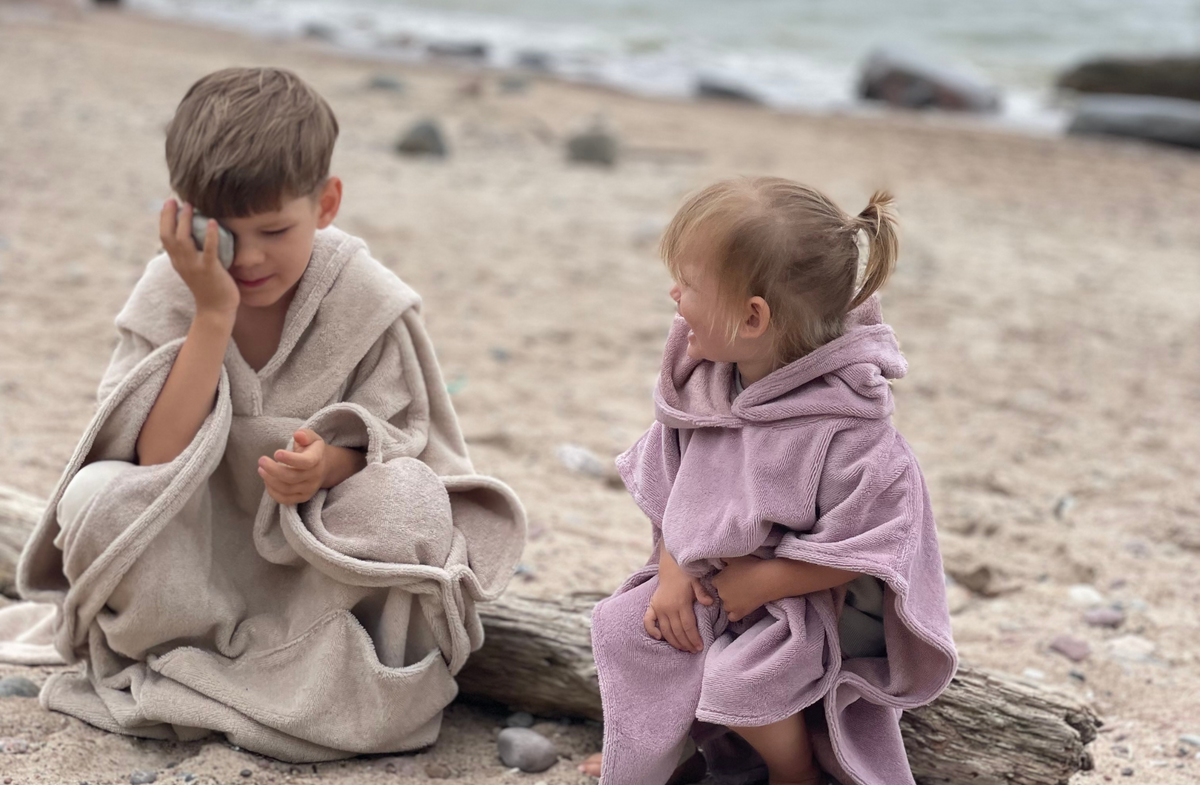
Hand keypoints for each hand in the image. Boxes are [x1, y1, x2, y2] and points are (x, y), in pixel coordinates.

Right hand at [160, 199, 238, 315]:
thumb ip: (192, 253)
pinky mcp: (210, 270)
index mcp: (177, 261)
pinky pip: (209, 250)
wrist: (216, 310)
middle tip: (175, 199)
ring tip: (191, 205)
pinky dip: (209, 235)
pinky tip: (212, 222)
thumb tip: (197, 234)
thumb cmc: (209, 287)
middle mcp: (182, 263)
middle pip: (170, 235)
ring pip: (184, 240)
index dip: (165, 219)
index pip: (165, 236)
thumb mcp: (194, 268)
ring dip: (186, 221)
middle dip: (170, 216)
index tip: (168, 202)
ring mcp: (194, 267)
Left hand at [258, 429, 326, 504]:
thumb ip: (305, 434)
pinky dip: (272, 492)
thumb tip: (298, 435)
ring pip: (287, 489)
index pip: (306, 462)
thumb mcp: (312, 438)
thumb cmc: (312, 450)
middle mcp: (315, 476)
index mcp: (317, 459)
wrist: (324, 467)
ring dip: (270, 480)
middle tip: (261, 461)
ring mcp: (309, 489)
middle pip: (292, 477)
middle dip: (273, 470)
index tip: (276, 453)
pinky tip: (267, 481)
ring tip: (261, 469)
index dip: (290, 459)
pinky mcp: (302, 497)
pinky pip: (285, 499)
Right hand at [643, 553, 713, 652]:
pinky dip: (652, 630)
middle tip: (694, 650)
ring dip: (674, 642)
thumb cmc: (686, 575)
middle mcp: (668, 607)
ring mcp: (659, 608)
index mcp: (681, 603)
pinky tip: (659, 638)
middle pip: (677, 631)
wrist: (671, 567)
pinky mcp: (652, 606)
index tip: (700, 647)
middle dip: (686, 643)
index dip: (694, 638)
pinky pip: (648, 621)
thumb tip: (710, 602)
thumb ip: (702, 593)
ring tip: (683, 648)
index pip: (688, 626)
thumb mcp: (696, 581)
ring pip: (666, 630)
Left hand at [712, 555, 772, 621]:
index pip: (715, 582)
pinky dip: (735, 614)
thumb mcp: (734, 558)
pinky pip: (731, 617)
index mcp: (718, 580)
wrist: (767, 579)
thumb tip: (719, 559)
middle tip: (739, 586)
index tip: (731, 579)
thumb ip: (724, 559)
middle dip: (727, 591)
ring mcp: (729, 605)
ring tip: (742, 596)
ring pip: (726, 605)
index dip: (723, 580)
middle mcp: (721, 594)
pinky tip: (741, 608)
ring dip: (731, 602)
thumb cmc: (751, 566)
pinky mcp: (739, 613)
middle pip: (720, 594)